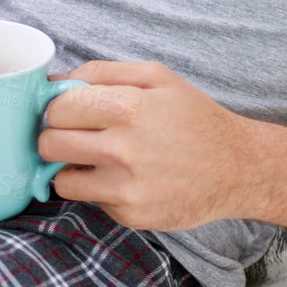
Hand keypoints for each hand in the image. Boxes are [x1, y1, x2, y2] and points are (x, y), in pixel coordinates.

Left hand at [38, 60, 256, 230]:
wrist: (237, 168)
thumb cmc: (195, 118)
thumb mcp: (157, 76)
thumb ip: (103, 72)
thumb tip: (56, 81)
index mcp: (127, 106)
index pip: (57, 107)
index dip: (57, 108)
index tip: (68, 111)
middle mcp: (123, 148)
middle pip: (49, 143)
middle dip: (54, 137)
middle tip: (74, 135)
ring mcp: (126, 186)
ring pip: (62, 179)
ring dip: (71, 168)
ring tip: (93, 159)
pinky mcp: (130, 215)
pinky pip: (91, 201)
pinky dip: (99, 190)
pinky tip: (124, 178)